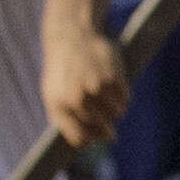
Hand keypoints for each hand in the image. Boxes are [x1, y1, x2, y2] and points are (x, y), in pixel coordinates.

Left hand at [44, 28, 128, 147]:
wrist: (72, 36)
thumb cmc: (62, 69)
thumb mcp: (53, 93)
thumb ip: (64, 119)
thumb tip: (85, 143)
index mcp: (59, 106)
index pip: (80, 139)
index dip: (90, 140)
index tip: (95, 138)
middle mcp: (76, 100)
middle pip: (103, 128)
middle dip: (107, 126)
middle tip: (108, 119)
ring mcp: (96, 90)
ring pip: (118, 114)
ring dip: (116, 109)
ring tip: (107, 96)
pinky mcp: (113, 79)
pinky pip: (126, 99)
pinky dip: (123, 95)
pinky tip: (113, 84)